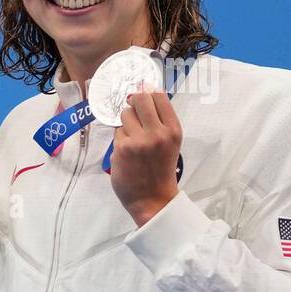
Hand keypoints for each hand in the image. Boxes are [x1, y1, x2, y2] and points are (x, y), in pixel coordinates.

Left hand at [109, 86, 182, 227]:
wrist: (153, 198)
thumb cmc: (161, 168)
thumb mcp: (169, 142)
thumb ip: (159, 121)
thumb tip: (142, 94)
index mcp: (173, 130)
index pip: (159, 97)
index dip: (148, 93)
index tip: (144, 95)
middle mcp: (157, 133)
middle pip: (139, 99)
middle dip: (134, 102)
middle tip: (134, 110)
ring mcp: (138, 140)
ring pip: (125, 114)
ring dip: (126, 122)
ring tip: (133, 137)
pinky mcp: (122, 148)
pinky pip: (117, 132)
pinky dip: (120, 138)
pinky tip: (127, 151)